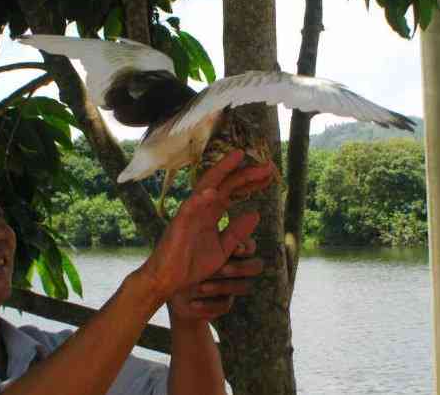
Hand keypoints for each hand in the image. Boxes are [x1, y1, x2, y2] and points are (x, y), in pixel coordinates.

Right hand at [140, 150, 273, 300]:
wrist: (169, 282)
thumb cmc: (192, 265)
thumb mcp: (223, 249)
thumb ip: (237, 232)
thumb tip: (256, 214)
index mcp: (211, 213)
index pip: (233, 191)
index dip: (250, 182)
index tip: (269, 174)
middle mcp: (202, 208)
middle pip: (225, 183)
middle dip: (246, 173)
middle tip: (268, 165)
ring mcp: (190, 213)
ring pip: (207, 186)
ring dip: (222, 171)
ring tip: (238, 157)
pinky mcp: (179, 224)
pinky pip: (189, 208)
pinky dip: (200, 199)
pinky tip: (213, 191)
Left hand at [169, 238, 262, 322]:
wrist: (165, 288)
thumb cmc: (178, 255)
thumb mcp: (192, 237)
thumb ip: (216, 229)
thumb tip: (243, 215)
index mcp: (228, 248)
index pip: (249, 246)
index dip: (246, 248)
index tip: (235, 248)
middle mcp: (233, 266)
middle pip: (256, 266)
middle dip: (239, 268)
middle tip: (221, 269)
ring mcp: (230, 285)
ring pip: (245, 286)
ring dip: (222, 286)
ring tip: (200, 287)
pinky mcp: (222, 303)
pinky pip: (225, 306)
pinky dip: (208, 306)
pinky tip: (193, 303)